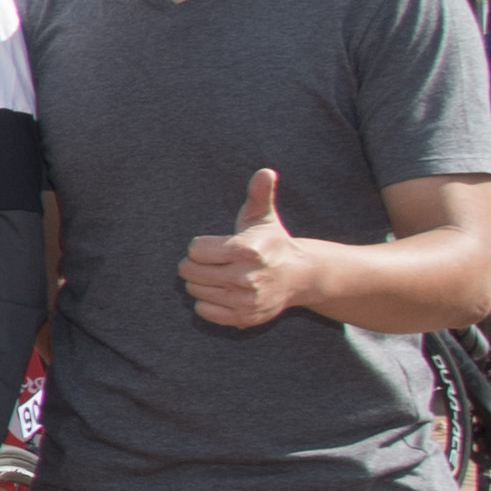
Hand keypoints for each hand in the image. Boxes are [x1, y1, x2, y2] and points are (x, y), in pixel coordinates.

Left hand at [182, 168, 310, 331]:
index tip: (215, 246)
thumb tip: (266, 172)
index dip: (201, 247)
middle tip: (212, 262)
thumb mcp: (263, 217)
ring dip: (200, 283)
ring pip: (195, 291)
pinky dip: (206, 303)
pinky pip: (204, 311)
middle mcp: (246, 278)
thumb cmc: (272, 242)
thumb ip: (259, 193)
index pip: (195, 250)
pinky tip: (222, 292)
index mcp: (247, 251)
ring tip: (219, 276)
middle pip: (190, 272)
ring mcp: (245, 300)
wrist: (299, 277)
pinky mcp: (244, 318)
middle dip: (195, 265)